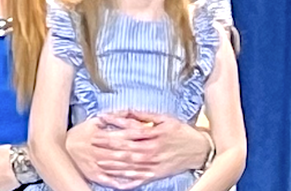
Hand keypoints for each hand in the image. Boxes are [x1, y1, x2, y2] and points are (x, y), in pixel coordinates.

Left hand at [67, 111, 206, 188]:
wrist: (198, 150)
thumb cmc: (181, 132)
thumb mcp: (166, 119)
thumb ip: (145, 116)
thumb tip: (127, 110)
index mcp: (154, 134)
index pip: (128, 130)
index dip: (112, 127)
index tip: (98, 123)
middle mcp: (151, 150)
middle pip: (124, 149)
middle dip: (106, 145)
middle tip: (91, 142)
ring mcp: (152, 165)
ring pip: (127, 166)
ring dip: (111, 164)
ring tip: (97, 160)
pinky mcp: (154, 175)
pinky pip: (136, 179)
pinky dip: (123, 181)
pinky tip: (112, 179)